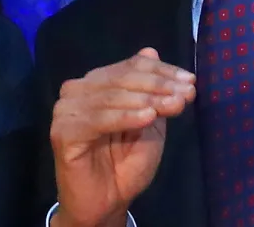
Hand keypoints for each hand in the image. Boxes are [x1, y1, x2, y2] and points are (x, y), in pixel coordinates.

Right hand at [49, 48, 195, 226]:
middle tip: (186, 95)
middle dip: (158, 85)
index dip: (162, 71)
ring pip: (111, 96)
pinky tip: (148, 117)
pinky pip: (98, 120)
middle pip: (121, 78)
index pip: (129, 66)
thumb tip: (151, 51)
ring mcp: (66, 111)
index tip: (191, 82)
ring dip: (147, 100)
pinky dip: (125, 117)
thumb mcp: (148, 122)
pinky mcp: (62, 132)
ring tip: (174, 106)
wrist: (105, 203)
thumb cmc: (126, 164)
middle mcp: (76, 91)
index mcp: (95, 84)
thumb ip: (150, 91)